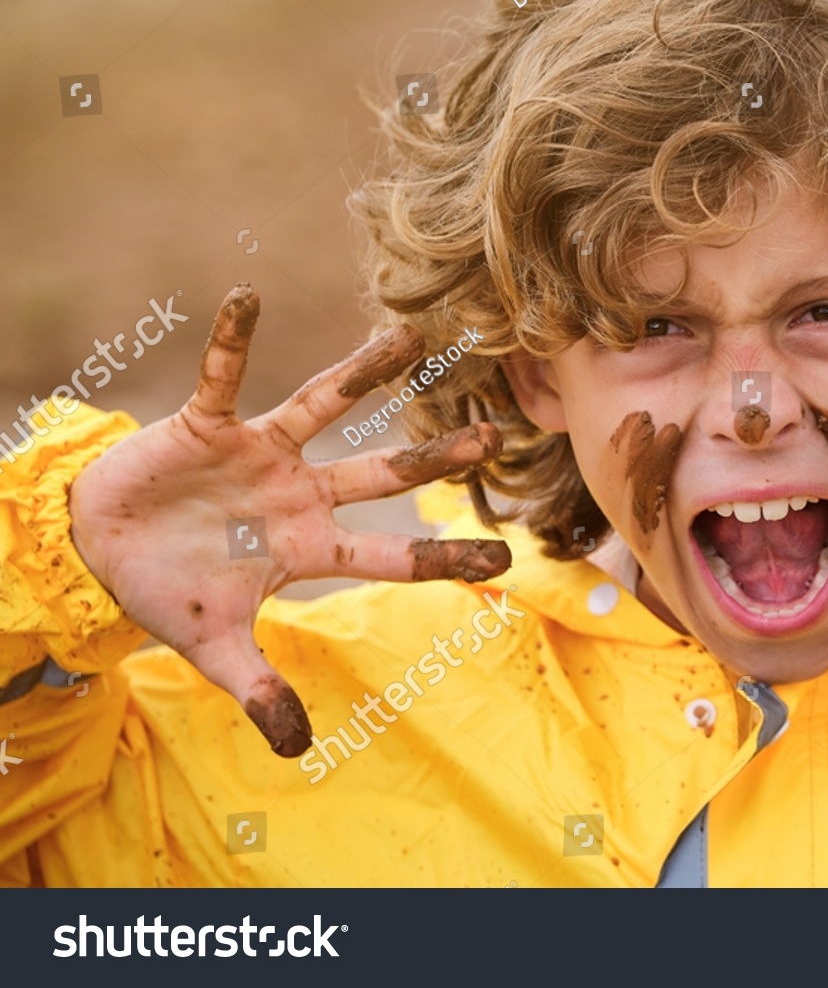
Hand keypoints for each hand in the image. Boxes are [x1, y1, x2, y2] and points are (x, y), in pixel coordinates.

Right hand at [68, 285, 509, 755]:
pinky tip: (245, 299)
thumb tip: (298, 750)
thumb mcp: (215, 647)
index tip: (506, 559)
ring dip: (364, 372)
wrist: (99, 553)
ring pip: (324, 405)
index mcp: (309, 546)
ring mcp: (259, 454)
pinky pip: (221, 376)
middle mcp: (299, 492)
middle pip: (380, 470)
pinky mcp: (207, 426)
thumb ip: (260, 690)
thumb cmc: (167, 592)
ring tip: (412, 335)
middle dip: (434, 457)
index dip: (444, 554)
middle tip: (494, 438)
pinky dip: (230, 341)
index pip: (392, 552)